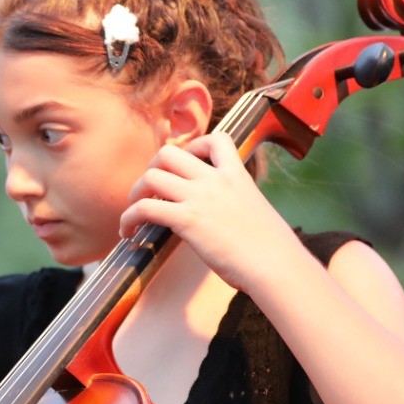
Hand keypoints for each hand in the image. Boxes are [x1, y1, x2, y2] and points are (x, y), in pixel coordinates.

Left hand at [119, 133, 302, 292]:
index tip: (186, 161)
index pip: (216, 138)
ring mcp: (199, 198)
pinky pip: (143, 208)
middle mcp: (215, 180)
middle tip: (151, 191)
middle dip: (153, 168)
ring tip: (135, 212)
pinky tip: (128, 232)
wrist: (276, 265)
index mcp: (237, 175)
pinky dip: (128, 218)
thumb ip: (237, 204)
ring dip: (135, 193)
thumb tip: (227, 217)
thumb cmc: (272, 249)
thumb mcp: (257, 211)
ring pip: (151, 176)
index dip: (194, 145)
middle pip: (169, 153)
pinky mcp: (186, 219)